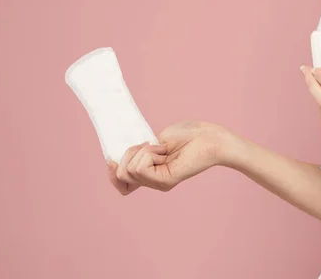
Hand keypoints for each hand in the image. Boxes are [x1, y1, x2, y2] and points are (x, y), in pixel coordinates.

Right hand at [107, 121, 237, 194]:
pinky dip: (148, 153)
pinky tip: (165, 151)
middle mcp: (153, 181)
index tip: (112, 158)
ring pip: (129, 170)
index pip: (122, 185)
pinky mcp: (164, 181)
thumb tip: (117, 160)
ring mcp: (158, 183)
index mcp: (150, 173)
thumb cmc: (187, 135)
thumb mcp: (154, 141)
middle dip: (130, 153)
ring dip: (143, 151)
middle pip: (121, 175)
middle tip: (153, 146)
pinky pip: (140, 168)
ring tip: (163, 148)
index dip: (112, 172)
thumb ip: (138, 153)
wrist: (208, 137)